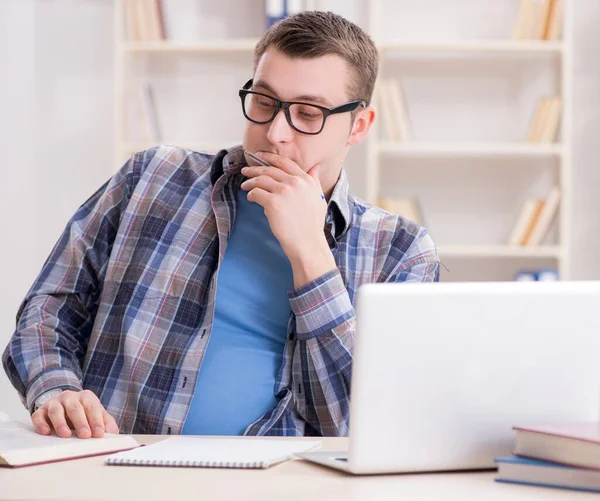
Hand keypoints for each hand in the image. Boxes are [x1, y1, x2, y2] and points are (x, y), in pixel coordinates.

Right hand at [31, 389, 118, 438]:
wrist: (64, 405)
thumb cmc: (84, 413)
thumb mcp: (98, 416)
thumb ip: (107, 424)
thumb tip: (113, 435)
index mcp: (86, 397)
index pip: (92, 407)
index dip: (96, 421)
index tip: (99, 434)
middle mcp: (70, 397)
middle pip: (75, 408)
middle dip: (81, 422)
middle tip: (85, 436)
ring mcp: (54, 402)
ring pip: (56, 411)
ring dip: (61, 423)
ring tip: (66, 435)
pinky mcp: (41, 410)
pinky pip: (39, 416)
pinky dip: (41, 424)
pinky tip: (46, 432)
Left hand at [240, 152, 336, 286]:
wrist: (308, 242)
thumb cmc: (312, 225)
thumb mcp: (318, 198)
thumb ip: (314, 181)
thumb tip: (315, 167)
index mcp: (306, 180)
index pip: (285, 162)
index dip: (270, 157)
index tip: (260, 156)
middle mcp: (295, 182)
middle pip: (270, 169)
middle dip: (255, 168)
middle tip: (245, 171)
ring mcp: (283, 191)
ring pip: (261, 180)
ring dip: (250, 182)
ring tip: (244, 186)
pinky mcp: (272, 202)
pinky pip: (256, 193)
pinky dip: (251, 194)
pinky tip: (250, 198)